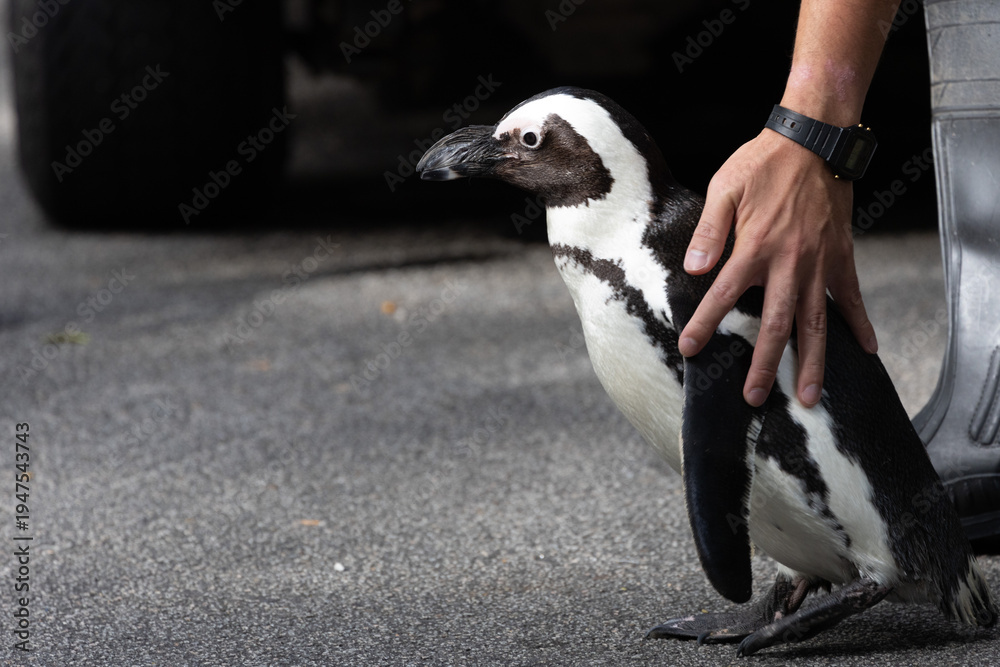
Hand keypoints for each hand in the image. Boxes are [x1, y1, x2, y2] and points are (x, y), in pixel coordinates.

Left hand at [678, 130, 877, 407]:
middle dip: (765, 364)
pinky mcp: (841, 257)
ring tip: (809, 396)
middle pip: (775, 325)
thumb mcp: (724, 189)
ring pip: (815, 322)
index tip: (690, 349)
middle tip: (756, 398)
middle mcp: (788, 263)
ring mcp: (818, 263)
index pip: (723, 295)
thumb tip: (692, 269)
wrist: (814, 139)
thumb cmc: (763, 163)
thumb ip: (709, 232)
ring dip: (811, 361)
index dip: (705, 324)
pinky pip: (852, 298)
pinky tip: (866, 351)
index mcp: (754, 248)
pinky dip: (859, 325)